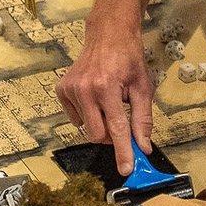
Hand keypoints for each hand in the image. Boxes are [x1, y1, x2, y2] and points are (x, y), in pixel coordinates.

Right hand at [57, 25, 153, 174]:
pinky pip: (75, 118)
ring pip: (86, 128)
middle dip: (112, 137)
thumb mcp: (143, 87)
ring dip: (100, 123)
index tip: (126, 170)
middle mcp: (85, 89)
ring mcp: (71, 89)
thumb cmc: (129, 59)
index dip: (123, 152)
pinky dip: (87, 115)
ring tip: (108, 103)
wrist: (108, 35)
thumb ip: (142, 119)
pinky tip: (94, 99)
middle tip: (121, 122)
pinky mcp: (62, 90)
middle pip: (98, 134)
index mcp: (107, 87)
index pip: (117, 128)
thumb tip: (144, 146)